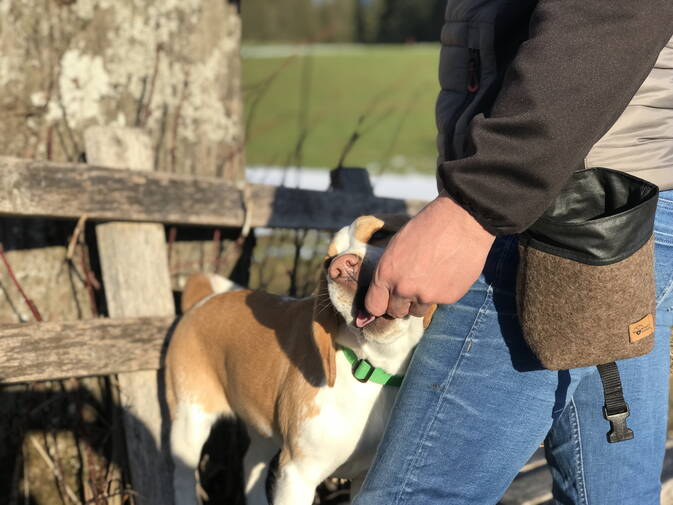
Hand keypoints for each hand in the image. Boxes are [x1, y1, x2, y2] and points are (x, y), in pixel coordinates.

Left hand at [364, 191, 494, 317]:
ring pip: (417, 311)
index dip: (378, 305)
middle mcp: (403, 289)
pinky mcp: (448, 297)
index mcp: (386, 274)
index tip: (384, 301)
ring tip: (429, 278)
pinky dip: (440, 293)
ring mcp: (427, 296)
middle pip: (395, 312)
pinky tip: (445, 273)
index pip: (374, 307)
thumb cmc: (426, 227)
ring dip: (420, 300)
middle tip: (410, 286)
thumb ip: (388, 273)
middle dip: (400, 303)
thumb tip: (384, 293)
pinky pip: (438, 303)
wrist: (461, 220)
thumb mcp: (396, 246)